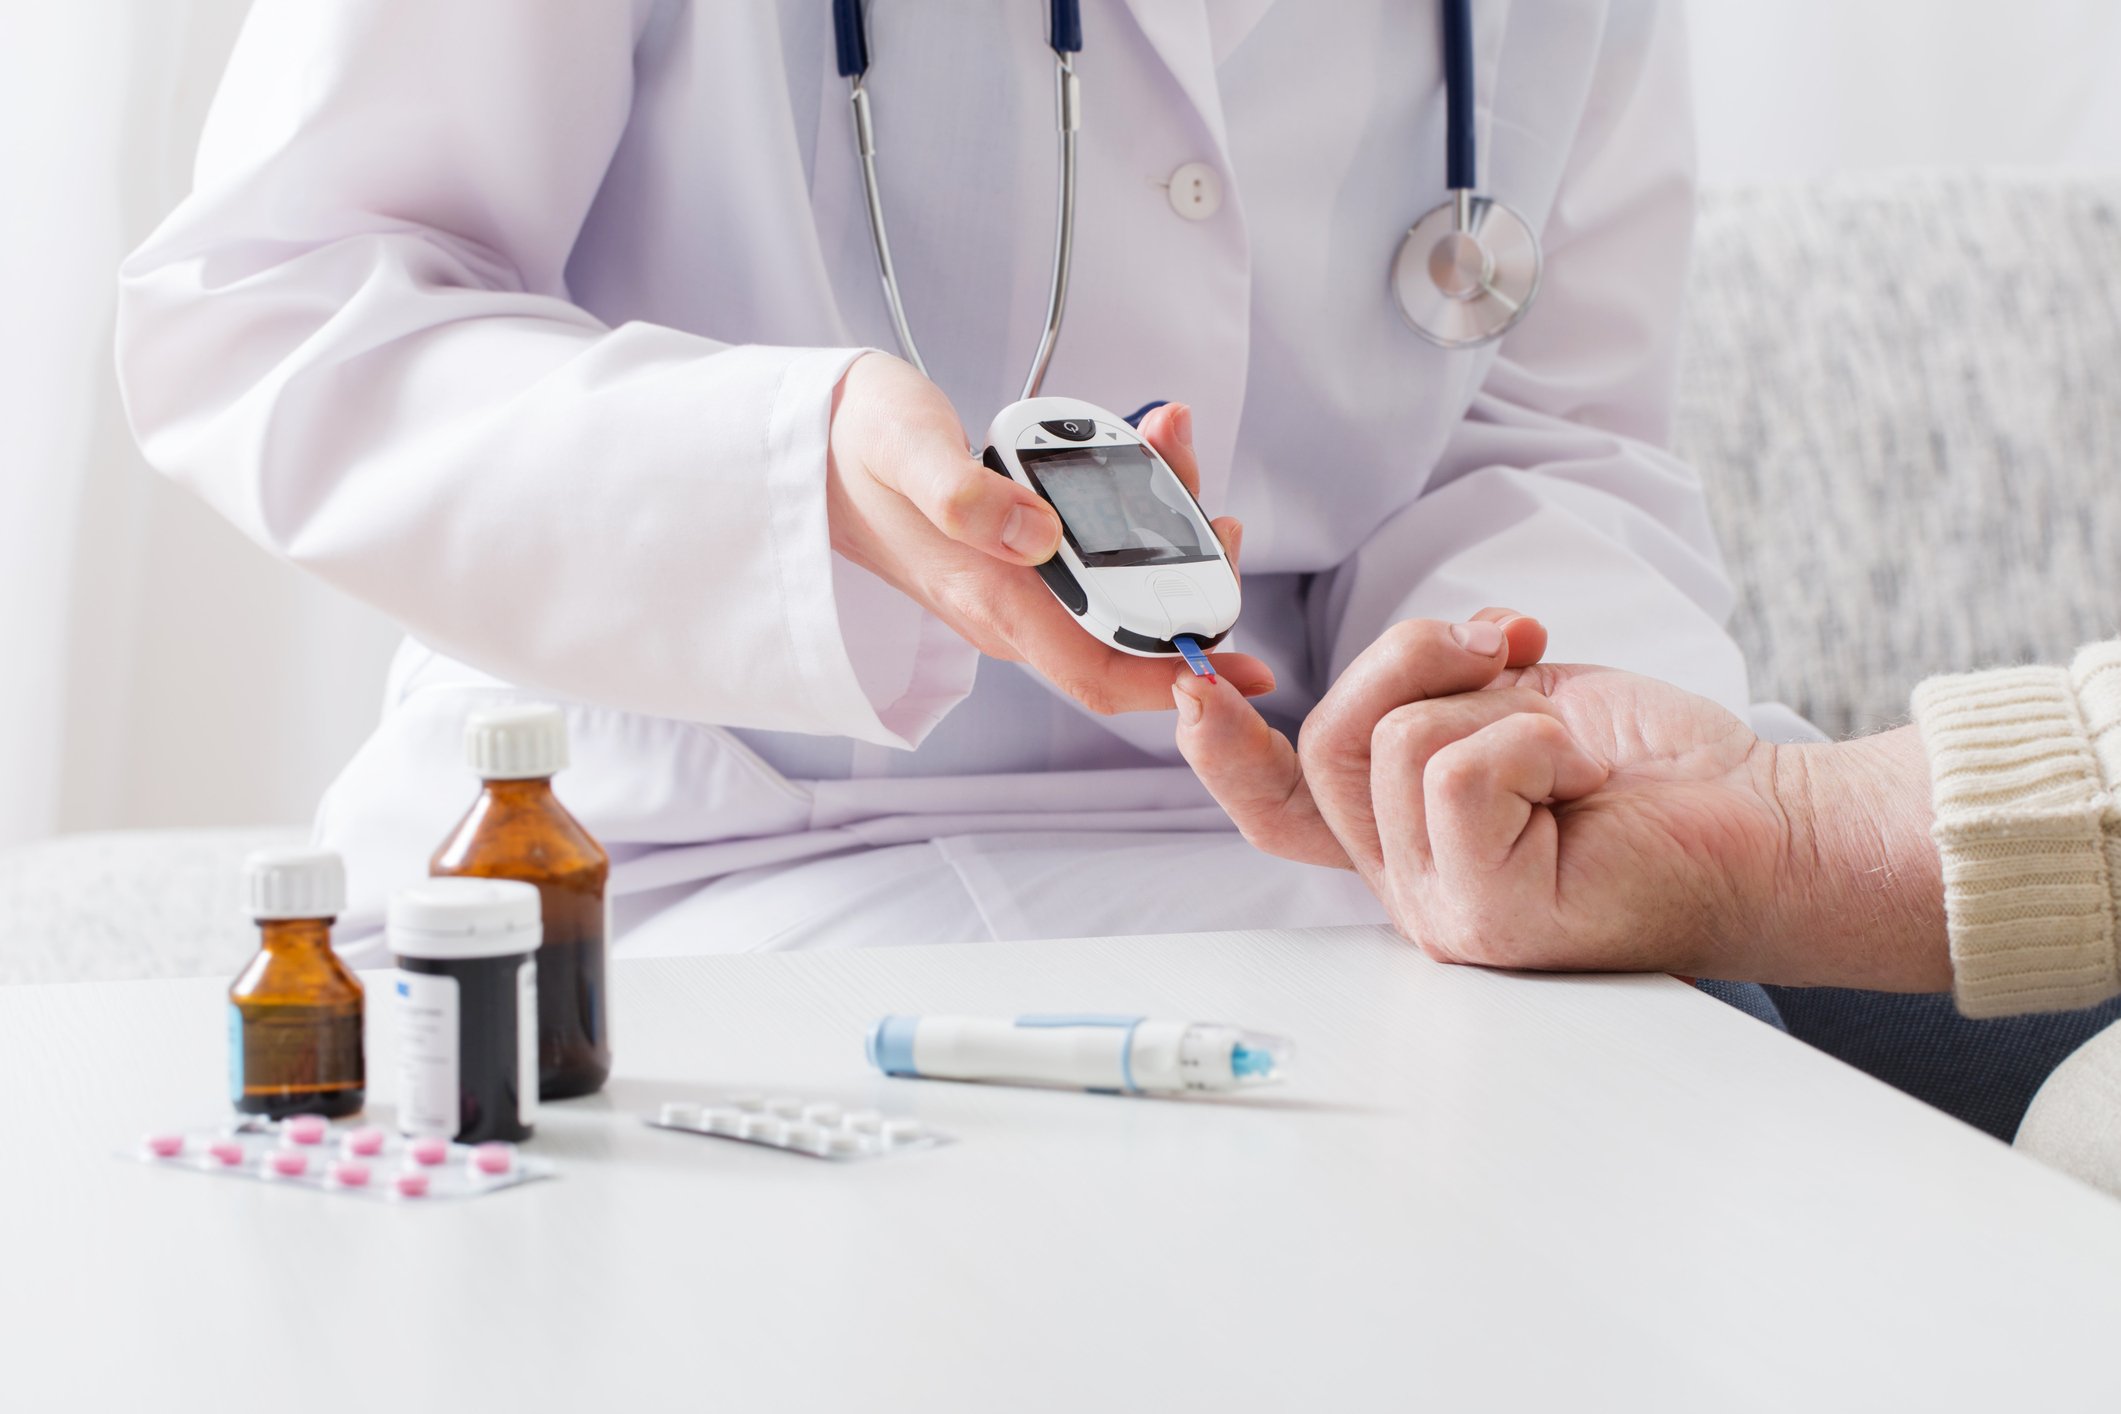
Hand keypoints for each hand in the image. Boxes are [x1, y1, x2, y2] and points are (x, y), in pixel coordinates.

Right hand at [826, 354, 1271, 712]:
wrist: (807, 446)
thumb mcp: (906, 446)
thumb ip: (964, 492)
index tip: (1241, 668)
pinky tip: (1142, 451)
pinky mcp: (1015, 563)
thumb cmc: (856, 441)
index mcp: (990, 598)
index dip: (1175, 679)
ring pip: (1115, 591)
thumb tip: (1040, 536)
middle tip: (1220, 517)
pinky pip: (1092, 559)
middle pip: (1125, 633)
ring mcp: (1013, 591)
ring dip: (1164, 536)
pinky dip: (1131, 515)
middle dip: (1188, 584)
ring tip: (1177, 453)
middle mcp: (1009, 610)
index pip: (1099, 671)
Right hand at [1175, 617, 1946, 987]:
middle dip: (1413, 657)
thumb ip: (1434, 699)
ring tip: (1567, 734)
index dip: (1225, 755)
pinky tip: (1581, 771)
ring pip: (1394, 746)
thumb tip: (1414, 655)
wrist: (1773, 824)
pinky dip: (1532, 737)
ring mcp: (1442, 912)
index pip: (1283, 810)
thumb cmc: (1656, 772)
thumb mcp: (1518, 702)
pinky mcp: (1487, 920)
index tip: (1188, 689)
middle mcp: (1410, 884)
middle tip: (1507, 640)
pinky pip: (1457, 773)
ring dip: (1499, 700)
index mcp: (1408, 838)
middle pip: (1330, 741)